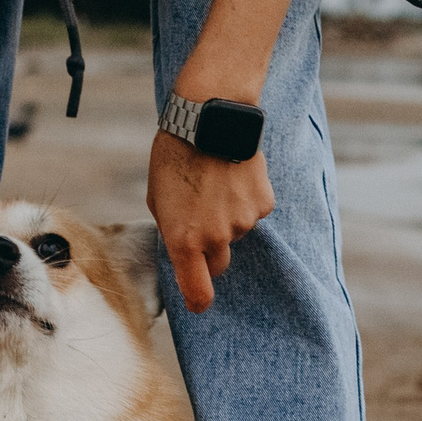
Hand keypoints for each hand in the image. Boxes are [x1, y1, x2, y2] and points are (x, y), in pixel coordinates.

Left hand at [146, 129, 273, 312]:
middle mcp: (216, 238)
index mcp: (184, 241)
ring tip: (214, 184)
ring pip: (235, 233)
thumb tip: (181, 248)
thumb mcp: (158, 198)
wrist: (210, 119)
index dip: (197, 301)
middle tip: (199, 219)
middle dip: (209, 251)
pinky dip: (244, 200)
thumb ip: (171, 230)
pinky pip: (253, 213)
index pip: (198, 293)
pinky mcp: (263, 204)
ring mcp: (243, 222)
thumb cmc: (174, 156)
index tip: (196, 301)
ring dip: (226, 218)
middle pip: (218, 264)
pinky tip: (233, 176)